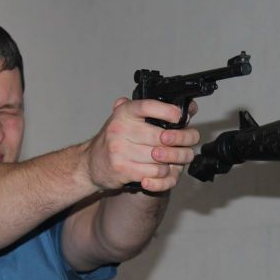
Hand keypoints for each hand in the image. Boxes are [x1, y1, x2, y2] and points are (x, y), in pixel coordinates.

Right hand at [85, 98, 199, 191]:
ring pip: (161, 157)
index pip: (147, 106)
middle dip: (180, 142)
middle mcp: (120, 129)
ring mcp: (120, 150)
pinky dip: (162, 173)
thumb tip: (188, 106)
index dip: (167, 111)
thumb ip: (151, 111)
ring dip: (172, 160)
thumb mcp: (128, 119)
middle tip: (185, 144)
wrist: (91, 163)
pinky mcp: (122, 169)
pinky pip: (154, 172)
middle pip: (162, 137)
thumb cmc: (116, 140)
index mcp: (124, 112)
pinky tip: (160, 169)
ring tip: (171, 159)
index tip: (179, 116)